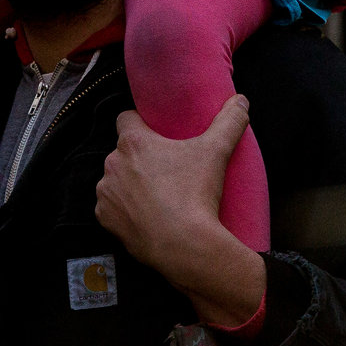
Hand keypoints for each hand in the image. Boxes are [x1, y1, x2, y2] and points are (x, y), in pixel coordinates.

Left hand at [95, 95, 263, 328]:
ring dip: (128, 184)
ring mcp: (106, 192)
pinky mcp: (104, 218)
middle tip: (164, 169)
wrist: (184, 245)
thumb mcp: (216, 152)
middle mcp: (112, 164)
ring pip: (115, 180)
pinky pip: (110, 207)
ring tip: (155, 195)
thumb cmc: (195, 194)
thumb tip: (240, 100)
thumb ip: (229, 122)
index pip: (126, 118)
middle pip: (123, 151)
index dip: (139, 123)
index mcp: (133, 142)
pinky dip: (123, 210)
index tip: (156, 134)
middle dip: (138, 157)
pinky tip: (144, 215)